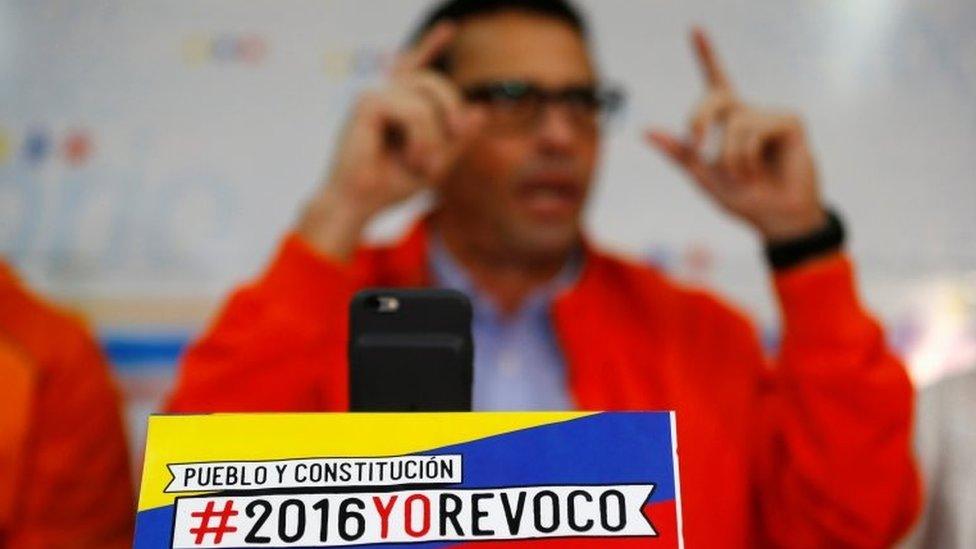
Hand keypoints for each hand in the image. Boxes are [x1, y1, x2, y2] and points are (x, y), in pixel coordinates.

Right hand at [297, 22, 485, 259]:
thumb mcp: (436, 162)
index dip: (430, 45)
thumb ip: (457, 138)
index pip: (415, 66)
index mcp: (398, 104)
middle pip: (434, 80)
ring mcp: (374, 95)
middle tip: (454, 139)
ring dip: (434, 136)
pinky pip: (413, 111)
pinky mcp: (367, 103)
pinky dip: (421, 138)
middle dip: (452, 109)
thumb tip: (479, 111)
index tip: (449, 27)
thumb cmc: (391, 185)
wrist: (360, 204)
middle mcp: (385, 94)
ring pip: (426, 99)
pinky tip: (411, 158)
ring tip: (422, 162)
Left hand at [646, 28, 826, 242]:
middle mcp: (748, 114)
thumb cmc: (744, 199)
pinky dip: (746, 154)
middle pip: (716, 96)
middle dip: (698, 116)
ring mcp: (770, 116)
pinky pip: (754, 128)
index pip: (716, 81)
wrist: (775, 219)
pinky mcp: (790, 121)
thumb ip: (679, 153)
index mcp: (727, 123)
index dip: (707, 54)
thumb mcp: (703, 177)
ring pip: (734, 121)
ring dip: (729, 156)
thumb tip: (646, 131)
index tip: (695, 28)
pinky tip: (758, 170)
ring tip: (742, 176)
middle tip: (695, 142)